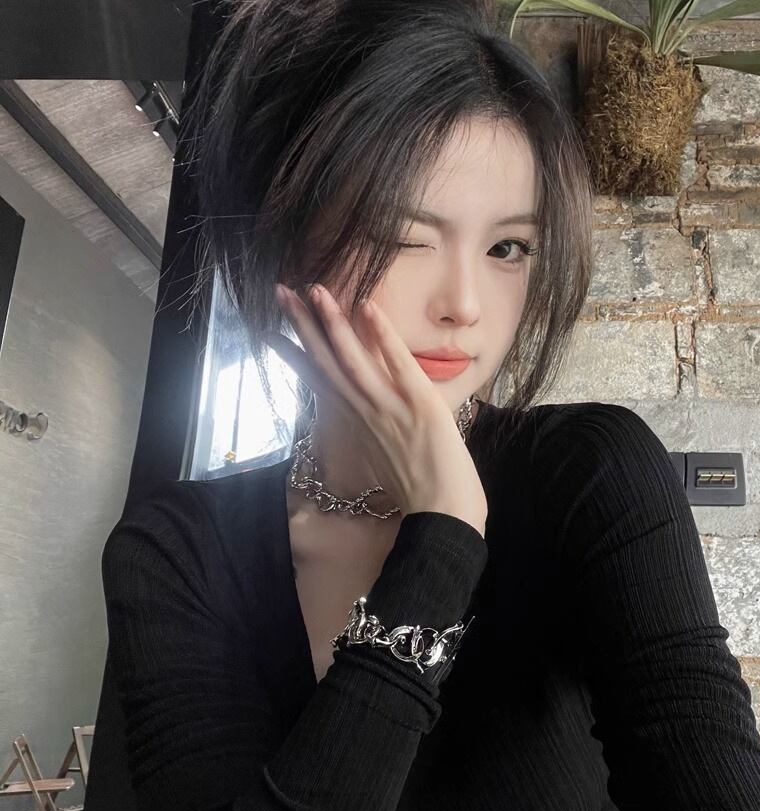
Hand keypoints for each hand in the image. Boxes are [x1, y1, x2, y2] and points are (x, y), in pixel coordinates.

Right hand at [265, 282, 487, 536]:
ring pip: (353, 359)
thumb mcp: (386, 458)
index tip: (266, 330)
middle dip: (302, 325)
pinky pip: (399, 364)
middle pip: (326, 361)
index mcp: (357, 423)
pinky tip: (368, 308)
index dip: (291, 353)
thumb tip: (370, 415)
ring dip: (333, 323)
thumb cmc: (421, 495)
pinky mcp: (420, 406)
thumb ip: (375, 431)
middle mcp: (365, 412)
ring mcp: (390, 408)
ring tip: (315, 290)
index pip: (317, 379)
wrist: (443, 521)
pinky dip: (383, 337)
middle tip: (279, 291)